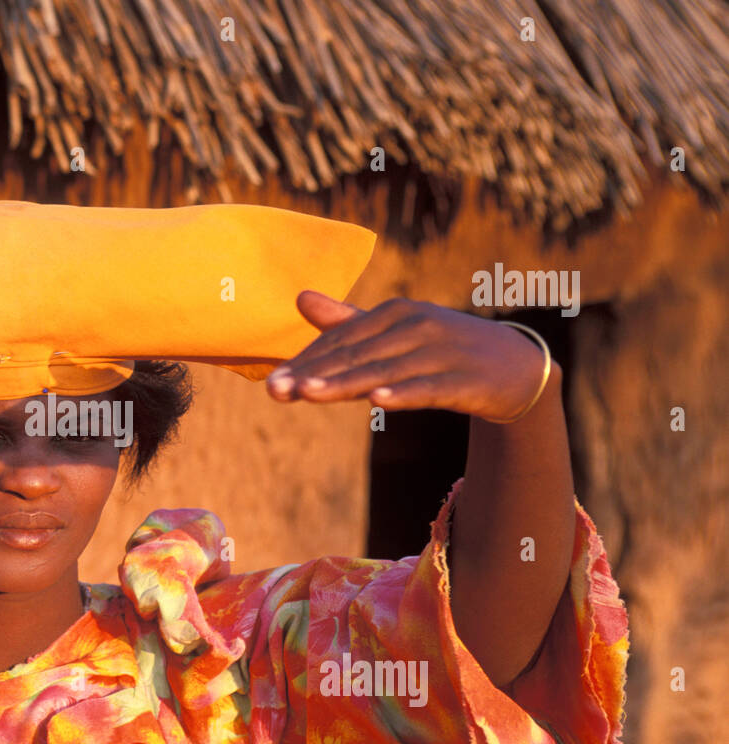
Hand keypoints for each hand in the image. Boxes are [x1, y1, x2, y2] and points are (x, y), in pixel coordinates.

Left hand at [266, 292, 557, 421]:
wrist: (516, 368)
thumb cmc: (442, 348)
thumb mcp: (395, 330)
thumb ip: (347, 321)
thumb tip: (300, 297)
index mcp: (395, 312)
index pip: (342, 341)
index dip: (305, 362)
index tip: (272, 383)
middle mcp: (415, 326)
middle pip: (356, 356)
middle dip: (313, 375)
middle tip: (275, 391)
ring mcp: (441, 352)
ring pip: (384, 372)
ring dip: (345, 384)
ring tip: (308, 394)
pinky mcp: (464, 380)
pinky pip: (428, 388)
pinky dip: (403, 393)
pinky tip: (378, 401)